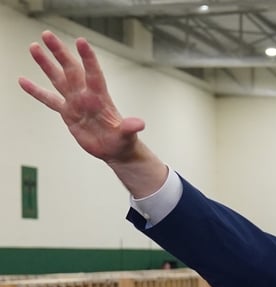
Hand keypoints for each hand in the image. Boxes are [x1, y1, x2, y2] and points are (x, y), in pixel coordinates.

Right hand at [19, 31, 166, 197]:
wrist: (115, 150)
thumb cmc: (123, 141)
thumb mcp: (127, 135)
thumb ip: (130, 128)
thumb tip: (139, 124)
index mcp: (100, 98)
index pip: (93, 73)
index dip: (88, 58)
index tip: (81, 41)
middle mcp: (86, 96)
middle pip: (71, 69)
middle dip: (60, 52)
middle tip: (47, 34)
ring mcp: (75, 102)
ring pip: (58, 78)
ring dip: (46, 64)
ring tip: (34, 47)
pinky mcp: (67, 113)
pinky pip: (49, 99)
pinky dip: (36, 91)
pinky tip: (23, 80)